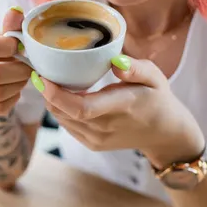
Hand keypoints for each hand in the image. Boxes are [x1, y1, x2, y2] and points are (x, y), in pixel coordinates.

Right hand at [0, 7, 30, 116]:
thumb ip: (12, 26)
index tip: (19, 47)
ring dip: (17, 86)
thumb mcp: (5, 35)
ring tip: (23, 78)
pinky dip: (11, 100)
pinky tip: (14, 90)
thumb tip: (17, 11)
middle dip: (18, 72)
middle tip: (29, 68)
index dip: (6, 48)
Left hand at [38, 55, 204, 166]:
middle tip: (42, 72)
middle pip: (64, 112)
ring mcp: (97, 139)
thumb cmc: (157, 98)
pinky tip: (62, 97)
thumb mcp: (154, 77)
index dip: (56, 94)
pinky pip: (67, 126)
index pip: (81, 107)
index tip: (43, 76)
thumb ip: (136, 68)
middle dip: (47, 93)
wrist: (164, 133)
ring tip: (49, 82)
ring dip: (51, 101)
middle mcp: (105, 127)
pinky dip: (60, 111)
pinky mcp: (92, 144)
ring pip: (62, 119)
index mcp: (121, 107)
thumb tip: (115, 62)